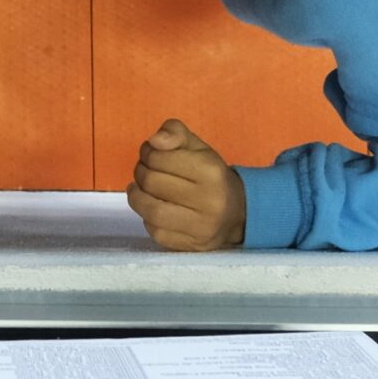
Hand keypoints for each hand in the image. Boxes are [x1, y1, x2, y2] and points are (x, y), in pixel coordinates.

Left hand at [126, 119, 246, 251]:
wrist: (239, 212)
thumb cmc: (211, 175)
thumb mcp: (197, 146)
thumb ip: (174, 132)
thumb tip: (154, 141)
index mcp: (210, 171)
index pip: (158, 158)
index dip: (146, 152)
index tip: (149, 154)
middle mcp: (209, 200)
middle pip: (152, 183)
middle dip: (140, 173)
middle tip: (144, 171)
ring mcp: (202, 227)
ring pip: (151, 211)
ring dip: (137, 198)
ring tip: (139, 190)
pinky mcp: (194, 245)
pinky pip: (157, 233)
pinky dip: (148, 219)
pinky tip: (153, 210)